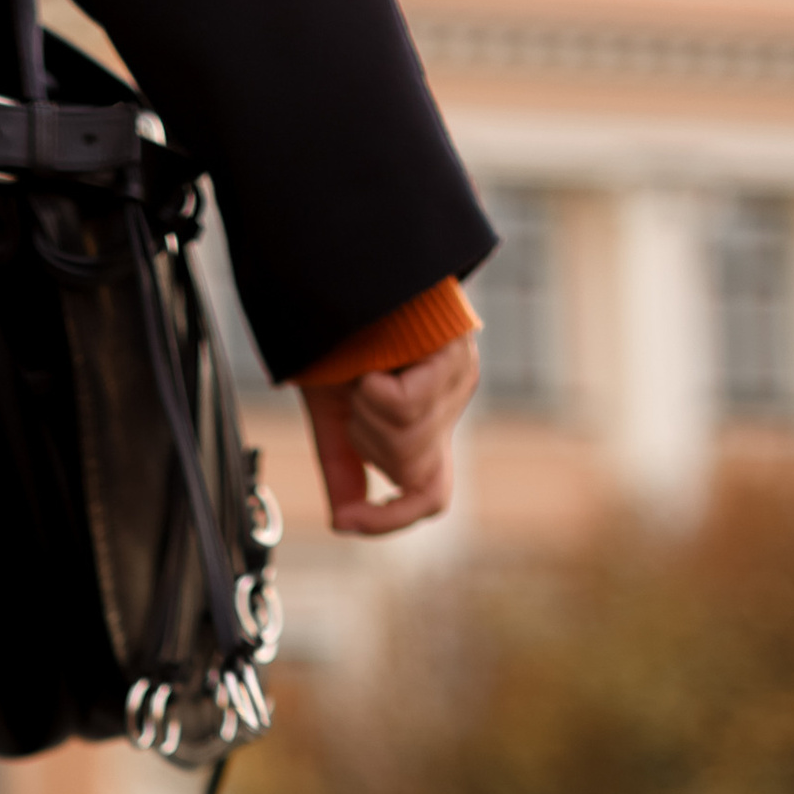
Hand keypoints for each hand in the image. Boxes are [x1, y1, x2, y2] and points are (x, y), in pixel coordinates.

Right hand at [302, 331, 481, 535]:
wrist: (345, 272)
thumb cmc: (340, 336)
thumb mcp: (333, 412)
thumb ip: (343, 467)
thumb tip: (344, 522)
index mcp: (426, 425)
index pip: (430, 496)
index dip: (392, 519)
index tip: (349, 521)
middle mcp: (451, 403)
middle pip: (410, 470)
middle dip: (367, 442)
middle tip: (355, 395)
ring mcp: (460, 378)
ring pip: (408, 440)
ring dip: (368, 412)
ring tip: (365, 369)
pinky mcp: (456, 353)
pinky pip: (406, 405)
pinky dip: (375, 389)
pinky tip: (374, 359)